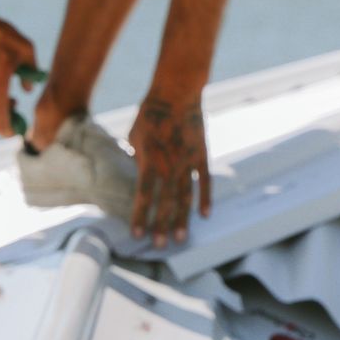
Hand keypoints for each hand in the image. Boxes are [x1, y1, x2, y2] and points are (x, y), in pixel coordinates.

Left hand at [129, 87, 209, 246]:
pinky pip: (204, 182)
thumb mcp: (134, 136)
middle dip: (161, 226)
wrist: (176, 93)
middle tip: (160, 246)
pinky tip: (204, 215)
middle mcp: (169, 166)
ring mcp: (187, 162)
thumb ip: (137, 157)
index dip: (140, 217)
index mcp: (148, 162)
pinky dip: (205, 198)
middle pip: (165, 202)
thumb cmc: (150, 112)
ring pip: (185, 197)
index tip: (138, 234)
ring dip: (182, 219)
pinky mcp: (201, 156)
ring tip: (180, 238)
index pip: (143, 196)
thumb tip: (140, 171)